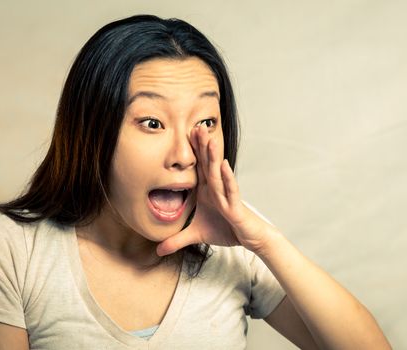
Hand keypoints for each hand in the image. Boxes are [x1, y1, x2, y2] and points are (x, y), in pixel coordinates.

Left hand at [156, 124, 274, 255]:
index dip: (192, 152)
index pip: (198, 167)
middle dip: (201, 146)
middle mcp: (216, 189)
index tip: (184, 133)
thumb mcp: (196, 235)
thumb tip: (158, 249)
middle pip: (207, 164)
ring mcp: (226, 196)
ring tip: (208, 139)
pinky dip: (227, 178)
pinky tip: (223, 165)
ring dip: (213, 156)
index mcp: (207, 190)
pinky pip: (231, 190)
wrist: (248, 238)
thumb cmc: (226, 230)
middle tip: (195, 126)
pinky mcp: (234, 207)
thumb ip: (176, 240)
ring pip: (217, 174)